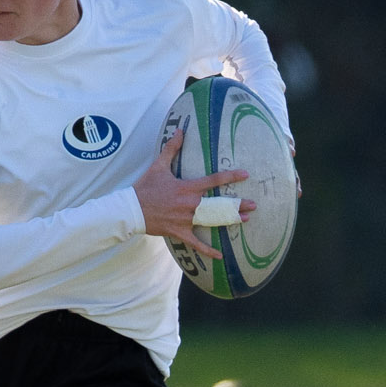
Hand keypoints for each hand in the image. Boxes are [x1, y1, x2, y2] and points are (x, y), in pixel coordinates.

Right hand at [135, 130, 250, 260]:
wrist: (131, 209)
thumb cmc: (145, 187)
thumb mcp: (158, 166)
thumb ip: (171, 149)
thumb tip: (179, 131)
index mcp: (187, 187)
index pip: (213, 180)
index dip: (230, 177)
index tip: (245, 175)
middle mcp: (189, 204)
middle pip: (218, 204)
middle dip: (237, 205)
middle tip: (253, 205)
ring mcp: (185, 219)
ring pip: (212, 221)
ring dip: (229, 221)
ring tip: (244, 220)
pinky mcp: (179, 232)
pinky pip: (196, 243)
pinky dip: (208, 250)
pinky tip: (220, 255)